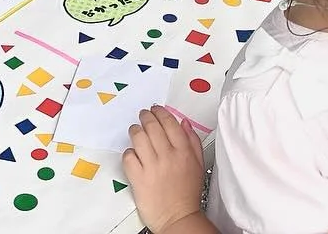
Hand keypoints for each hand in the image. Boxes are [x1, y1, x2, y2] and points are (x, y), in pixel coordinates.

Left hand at [122, 107, 206, 233]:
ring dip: (135, 130)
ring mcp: (152, 167)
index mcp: (183, 152)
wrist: (178, 218)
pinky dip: (129, 153)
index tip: (156, 109)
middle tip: (144, 115)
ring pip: (138, 137)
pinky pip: (128, 157)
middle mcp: (167, 156)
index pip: (170, 122)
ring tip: (136, 130)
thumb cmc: (187, 193)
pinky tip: (133, 154)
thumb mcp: (198, 164)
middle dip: (146, 116)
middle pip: (152, 126)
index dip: (160, 112)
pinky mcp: (138, 178)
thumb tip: (184, 123)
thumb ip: (193, 141)